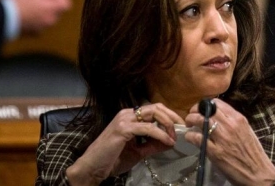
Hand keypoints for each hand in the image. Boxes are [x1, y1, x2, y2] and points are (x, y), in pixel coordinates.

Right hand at [8, 0, 71, 33]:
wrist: (3, 17)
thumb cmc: (19, 1)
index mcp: (52, 9)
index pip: (67, 4)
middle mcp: (50, 21)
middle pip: (58, 11)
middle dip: (52, 3)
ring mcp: (41, 29)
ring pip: (48, 18)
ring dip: (44, 11)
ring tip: (31, 4)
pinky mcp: (32, 34)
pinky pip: (39, 25)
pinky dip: (36, 19)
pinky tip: (27, 13)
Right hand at [66, 103, 184, 184]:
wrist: (93, 167)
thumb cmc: (113, 159)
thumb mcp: (138, 151)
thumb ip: (153, 145)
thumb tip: (171, 141)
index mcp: (130, 116)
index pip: (154, 109)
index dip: (169, 116)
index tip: (179, 127)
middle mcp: (127, 113)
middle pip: (156, 107)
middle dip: (172, 116)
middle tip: (181, 127)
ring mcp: (124, 119)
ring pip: (153, 113)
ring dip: (168, 124)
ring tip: (174, 136)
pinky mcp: (123, 129)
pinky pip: (148, 128)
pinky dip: (160, 133)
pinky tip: (167, 141)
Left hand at [185, 99, 274, 184]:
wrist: (258, 173)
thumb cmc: (253, 153)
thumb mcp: (246, 131)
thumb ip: (233, 122)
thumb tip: (218, 116)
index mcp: (238, 119)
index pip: (217, 103)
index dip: (205, 104)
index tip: (201, 109)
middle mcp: (229, 125)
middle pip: (205, 109)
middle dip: (195, 110)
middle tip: (192, 115)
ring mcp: (221, 138)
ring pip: (199, 120)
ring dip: (190, 120)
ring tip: (189, 124)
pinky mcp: (214, 151)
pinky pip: (196, 138)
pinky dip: (190, 136)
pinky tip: (189, 138)